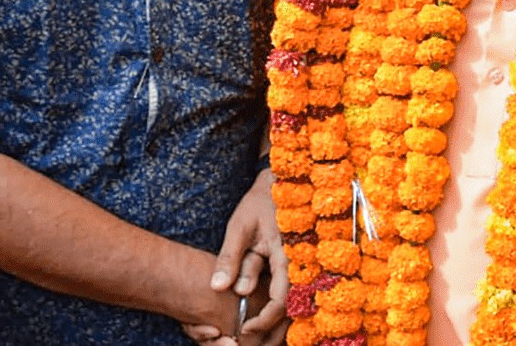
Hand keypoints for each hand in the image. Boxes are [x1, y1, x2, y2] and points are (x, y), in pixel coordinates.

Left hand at [183, 170, 289, 344]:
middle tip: (245, 333)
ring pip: (291, 300)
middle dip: (269, 325)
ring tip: (250, 326)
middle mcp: (298, 263)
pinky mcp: (293, 263)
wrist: (278, 184)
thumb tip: (217, 288)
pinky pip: (288, 289)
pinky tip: (259, 309)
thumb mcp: (239, 228)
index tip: (244, 328)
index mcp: (286, 255)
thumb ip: (230, 258)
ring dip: (273, 317)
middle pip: (290, 306)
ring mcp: (298, 264)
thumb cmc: (258, 204)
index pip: (280, 299)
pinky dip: (275, 303)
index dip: (264, 319)